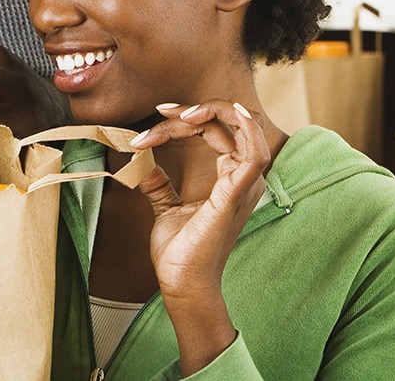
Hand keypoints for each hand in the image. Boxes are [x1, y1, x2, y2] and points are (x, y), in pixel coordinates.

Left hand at [130, 100, 269, 373]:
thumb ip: (159, 183)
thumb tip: (140, 162)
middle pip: (228, 125)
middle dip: (194, 111)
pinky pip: (254, 153)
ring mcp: (243, 185)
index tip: (157, 114)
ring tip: (181, 113)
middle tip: (161, 111)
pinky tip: (231, 111)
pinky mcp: (237, 193)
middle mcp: (243, 178)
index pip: (216, 132)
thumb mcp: (166, 206)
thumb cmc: (179, 251)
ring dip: (214, 112)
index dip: (189, 117)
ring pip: (243, 128)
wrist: (180, 282)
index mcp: (231, 179)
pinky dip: (246, 127)